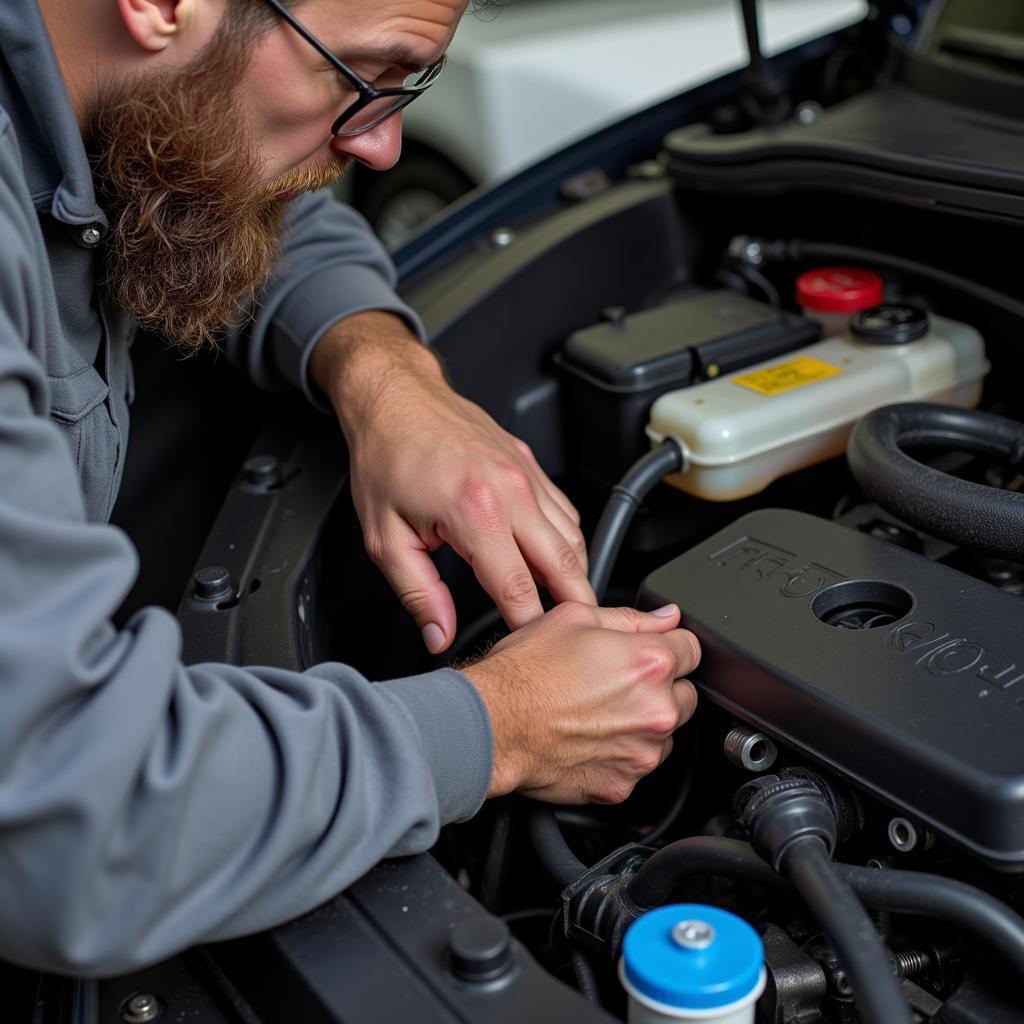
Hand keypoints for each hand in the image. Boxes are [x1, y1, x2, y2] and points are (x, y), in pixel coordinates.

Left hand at [311, 313, 593, 653]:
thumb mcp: (385, 538)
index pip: (519, 590)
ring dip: (574, 576)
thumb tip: (437, 634)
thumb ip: (417, 593)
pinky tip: (554, 562)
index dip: (527, 629)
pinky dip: (567, 543)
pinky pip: (565, 512)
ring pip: (573, 538)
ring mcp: (527, 474)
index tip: (526, 650)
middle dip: (574, 609)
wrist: (396, 398)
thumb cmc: (387, 458)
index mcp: (475, 512)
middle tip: (574, 641)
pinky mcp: (532, 465)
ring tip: (565, 607)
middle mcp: (511, 491)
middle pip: (565, 566)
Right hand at [461, 602, 699, 803]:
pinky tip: (590, 737)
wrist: (491, 726)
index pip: (693, 649)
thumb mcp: (573, 618)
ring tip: (598, 711)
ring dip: (643, 724)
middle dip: (659, 687)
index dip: (669, 647)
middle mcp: (655, 710)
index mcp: (649, 663)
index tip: (651, 653)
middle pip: (685, 695)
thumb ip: (631, 618)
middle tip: (616, 683)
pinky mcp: (623, 785)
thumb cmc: (523, 673)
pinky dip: (621, 754)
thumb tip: (665, 618)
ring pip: (664, 734)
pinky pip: (636, 766)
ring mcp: (641, 752)